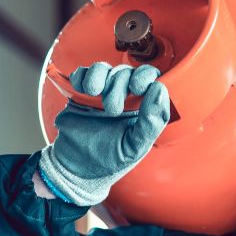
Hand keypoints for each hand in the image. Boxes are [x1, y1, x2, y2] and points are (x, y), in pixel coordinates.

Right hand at [37, 62, 169, 205]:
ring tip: (94, 94)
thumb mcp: (135, 147)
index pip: (151, 79)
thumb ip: (151, 122)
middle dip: (119, 85)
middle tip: (112, 109)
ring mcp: (102, 93)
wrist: (76, 167)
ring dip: (101, 76)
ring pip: (105, 68)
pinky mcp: (82, 93)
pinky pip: (83, 73)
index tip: (137, 89)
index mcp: (142, 108)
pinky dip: (83, 76)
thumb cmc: (109, 159)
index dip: (145, 77)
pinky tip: (83, 90)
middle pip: (127, 72)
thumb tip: (159, 90)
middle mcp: (124, 97)